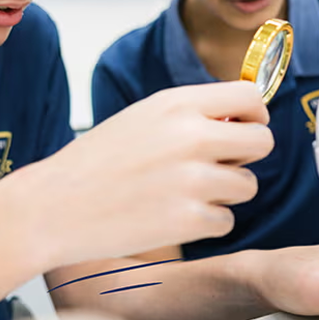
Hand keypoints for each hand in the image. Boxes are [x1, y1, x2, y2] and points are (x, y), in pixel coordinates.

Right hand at [6, 81, 273, 268]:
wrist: (54, 206)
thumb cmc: (97, 161)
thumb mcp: (144, 117)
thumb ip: (192, 114)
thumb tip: (245, 119)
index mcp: (178, 103)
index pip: (251, 96)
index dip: (254, 114)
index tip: (243, 127)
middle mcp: (192, 136)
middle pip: (263, 141)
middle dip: (246, 156)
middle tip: (218, 166)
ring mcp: (193, 180)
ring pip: (248, 185)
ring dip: (223, 193)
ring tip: (180, 193)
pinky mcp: (190, 221)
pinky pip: (227, 221)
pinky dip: (204, 223)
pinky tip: (168, 216)